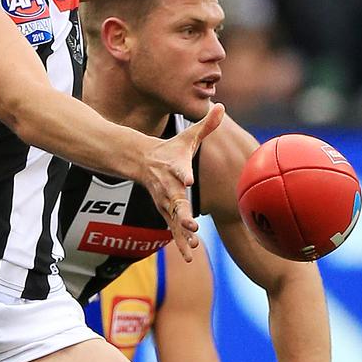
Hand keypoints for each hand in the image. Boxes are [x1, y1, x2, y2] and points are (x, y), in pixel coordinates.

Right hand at [144, 103, 224, 261]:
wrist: (141, 162)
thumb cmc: (170, 149)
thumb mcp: (187, 136)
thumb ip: (206, 124)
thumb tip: (220, 104)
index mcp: (174, 168)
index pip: (178, 170)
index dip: (182, 174)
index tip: (187, 180)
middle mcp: (168, 187)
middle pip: (176, 202)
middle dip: (183, 214)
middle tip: (191, 225)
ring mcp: (165, 202)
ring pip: (173, 220)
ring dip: (181, 234)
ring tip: (192, 246)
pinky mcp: (165, 212)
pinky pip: (173, 229)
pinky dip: (180, 242)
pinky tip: (189, 257)